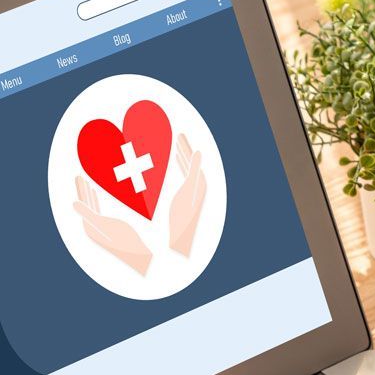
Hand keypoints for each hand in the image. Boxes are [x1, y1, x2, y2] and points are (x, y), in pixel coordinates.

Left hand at [73, 176, 151, 273]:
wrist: (138, 256)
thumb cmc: (124, 241)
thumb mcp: (105, 226)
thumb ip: (88, 214)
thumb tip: (74, 203)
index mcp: (90, 226)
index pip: (84, 204)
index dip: (81, 190)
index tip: (79, 176)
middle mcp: (93, 227)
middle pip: (86, 205)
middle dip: (83, 190)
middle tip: (79, 177)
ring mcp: (100, 227)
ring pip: (91, 206)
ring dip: (88, 195)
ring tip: (86, 184)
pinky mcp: (107, 227)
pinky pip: (97, 209)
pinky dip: (94, 201)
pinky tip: (95, 195)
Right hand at [167, 131, 206, 256]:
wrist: (180, 239)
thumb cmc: (183, 218)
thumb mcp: (188, 192)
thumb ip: (193, 171)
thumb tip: (198, 152)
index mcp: (199, 183)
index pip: (193, 161)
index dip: (185, 147)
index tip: (179, 135)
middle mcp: (198, 187)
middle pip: (191, 164)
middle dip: (184, 150)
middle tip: (178, 137)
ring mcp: (192, 193)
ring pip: (186, 171)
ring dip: (181, 159)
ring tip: (177, 150)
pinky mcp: (186, 199)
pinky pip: (183, 178)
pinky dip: (179, 170)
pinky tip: (174, 169)